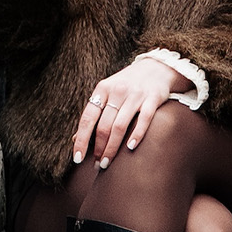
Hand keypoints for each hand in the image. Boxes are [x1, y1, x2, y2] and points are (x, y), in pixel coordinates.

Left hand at [71, 59, 192, 169]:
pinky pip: (144, 119)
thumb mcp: (107, 92)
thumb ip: (94, 113)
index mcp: (102, 89)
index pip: (87, 118)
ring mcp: (136, 95)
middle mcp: (118, 91)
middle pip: (104, 126)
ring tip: (108, 162)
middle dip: (99, 148)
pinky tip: (130, 148)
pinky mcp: (153, 98)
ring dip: (112, 148)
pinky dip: (136, 135)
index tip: (77, 158)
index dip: (81, 139)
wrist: (156, 67)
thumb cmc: (127, 84)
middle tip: (98, 164)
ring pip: (120, 126)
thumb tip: (75, 139)